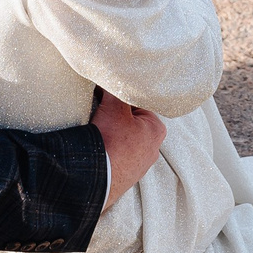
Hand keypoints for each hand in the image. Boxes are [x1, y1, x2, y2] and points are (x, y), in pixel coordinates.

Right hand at [91, 87, 164, 206]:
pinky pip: (117, 156)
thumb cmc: (111, 139)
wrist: (96, 176)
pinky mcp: (125, 177)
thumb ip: (116, 88)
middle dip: (115, 117)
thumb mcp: (114, 106)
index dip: (119, 98)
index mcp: (156, 129)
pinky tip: (98, 148)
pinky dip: (108, 150)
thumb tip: (113, 75)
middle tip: (100, 113)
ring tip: (97, 131)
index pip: (137, 104)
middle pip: (130, 122)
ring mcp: (139, 166)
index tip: (105, 98)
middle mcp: (153, 149)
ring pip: (123, 140)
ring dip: (111, 134)